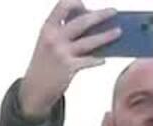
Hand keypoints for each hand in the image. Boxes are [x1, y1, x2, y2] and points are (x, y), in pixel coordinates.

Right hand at [17, 2, 121, 118]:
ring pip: (90, 41)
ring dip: (106, 36)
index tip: (85, 7)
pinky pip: (89, 60)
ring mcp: (61, 53)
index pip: (63, 6)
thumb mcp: (48, 44)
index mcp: (48, 28)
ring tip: (118, 32)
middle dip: (100, 15)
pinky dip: (98, 59)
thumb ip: (64, 33)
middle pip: (82, 21)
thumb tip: (92, 26)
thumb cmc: (44, 65)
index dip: (76, 3)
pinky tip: (103, 59)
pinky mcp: (68, 68)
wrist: (33, 90)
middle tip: (113, 12)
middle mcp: (53, 38)